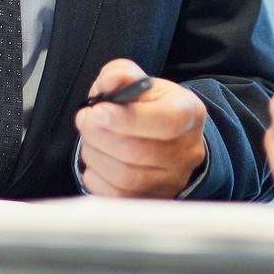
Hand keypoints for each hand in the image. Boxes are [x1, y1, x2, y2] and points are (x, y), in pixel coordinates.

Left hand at [74, 59, 207, 197]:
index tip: (98, 111)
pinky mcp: (152, 200)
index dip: (127, 119)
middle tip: (85, 120)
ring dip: (95, 155)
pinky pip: (117, 197)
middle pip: (137, 151)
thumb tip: (111, 81)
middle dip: (99, 135)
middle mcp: (187, 151)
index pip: (165, 122)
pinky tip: (96, 160)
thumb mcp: (137, 80)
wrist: (162, 135)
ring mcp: (172, 181)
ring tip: (90, 138)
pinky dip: (96, 177)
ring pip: (125, 177)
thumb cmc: (146, 105)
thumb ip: (122, 74)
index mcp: (188, 114)